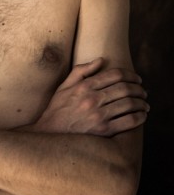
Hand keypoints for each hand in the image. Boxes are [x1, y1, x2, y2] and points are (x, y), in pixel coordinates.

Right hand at [23, 58, 148, 136]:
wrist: (50, 134)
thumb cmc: (57, 109)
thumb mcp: (64, 86)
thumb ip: (81, 71)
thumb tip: (101, 60)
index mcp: (85, 86)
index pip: (115, 75)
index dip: (131, 75)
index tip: (137, 78)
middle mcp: (93, 99)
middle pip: (125, 88)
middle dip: (139, 88)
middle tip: (143, 91)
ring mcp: (99, 116)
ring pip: (129, 104)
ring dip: (141, 102)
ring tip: (144, 103)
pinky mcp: (103, 131)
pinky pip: (128, 122)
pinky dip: (139, 117)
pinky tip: (142, 116)